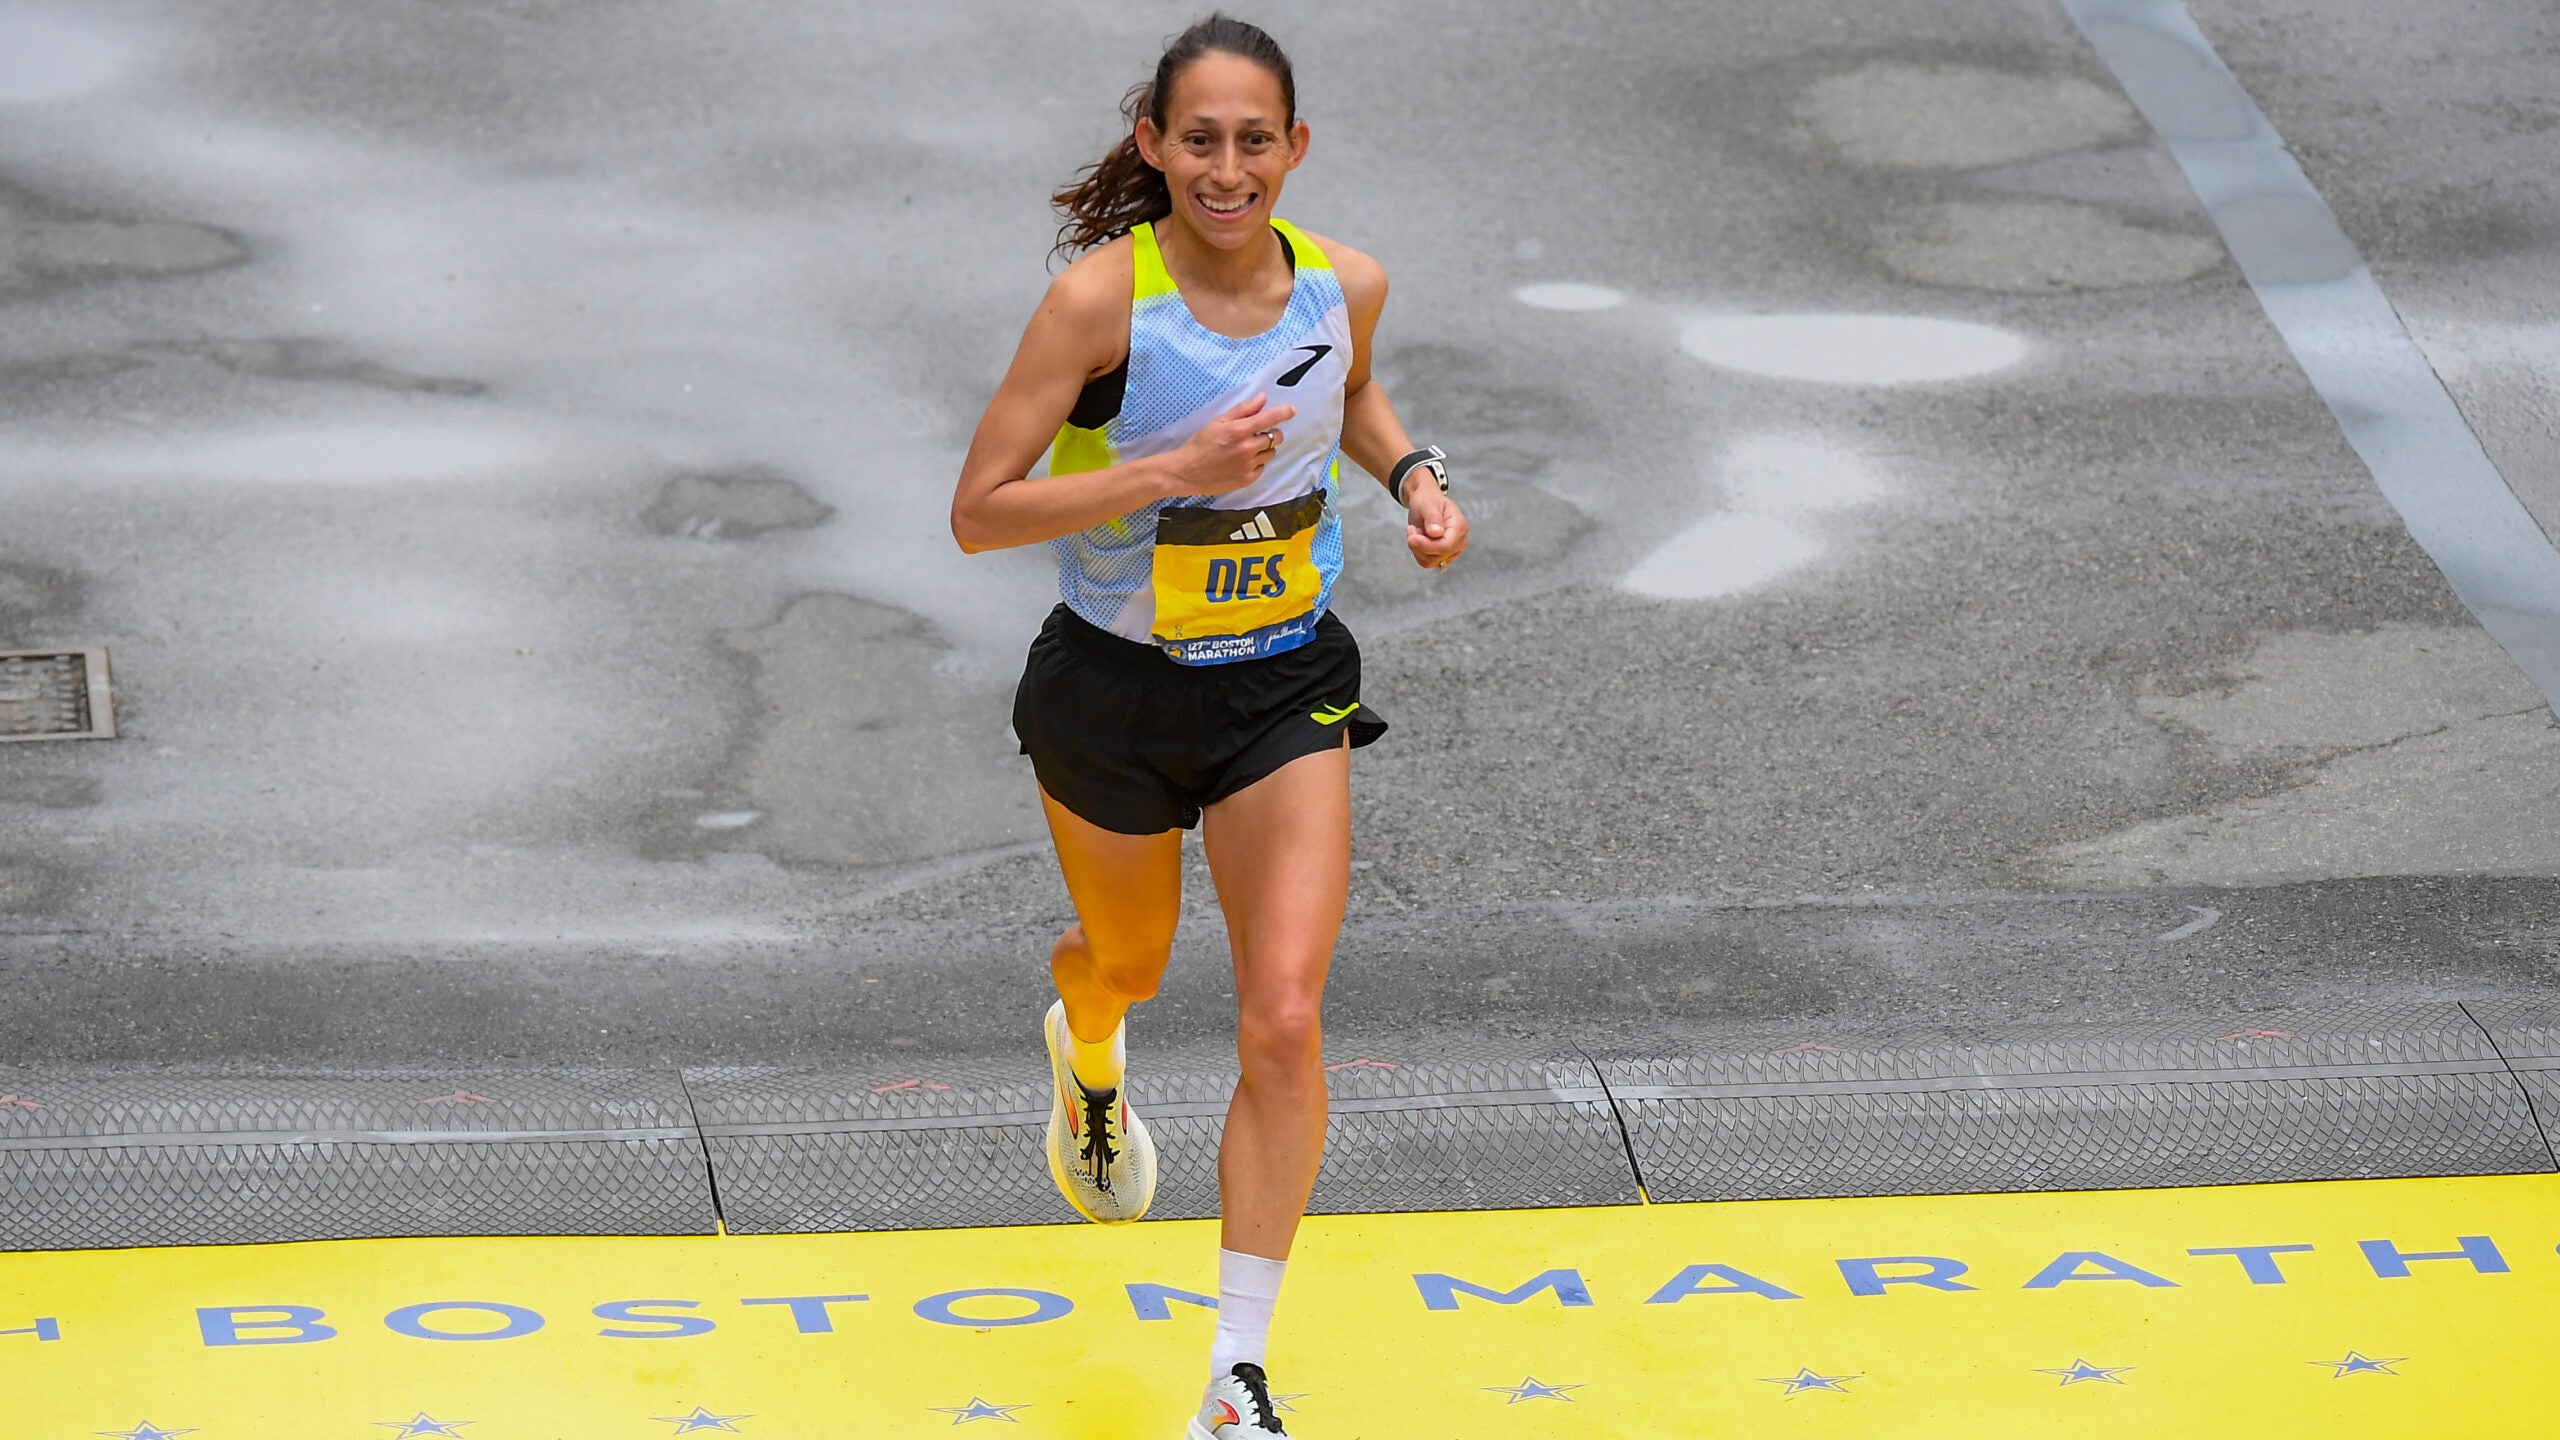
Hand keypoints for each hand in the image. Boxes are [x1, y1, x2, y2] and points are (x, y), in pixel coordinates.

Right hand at [1165, 393, 1297, 495]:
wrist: (1187, 471)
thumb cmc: (1201, 444)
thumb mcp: (1219, 421)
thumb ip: (1243, 410)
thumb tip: (1262, 399)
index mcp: (1240, 430)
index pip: (1270, 418)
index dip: (1284, 412)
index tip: (1291, 410)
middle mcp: (1247, 448)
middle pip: (1276, 437)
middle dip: (1271, 433)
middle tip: (1257, 434)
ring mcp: (1248, 465)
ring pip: (1271, 453)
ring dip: (1264, 449)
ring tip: (1245, 449)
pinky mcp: (1247, 479)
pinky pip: (1262, 467)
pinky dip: (1256, 463)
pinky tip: (1240, 461)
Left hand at [1406, 486, 1467, 568]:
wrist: (1426, 504)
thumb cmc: (1428, 501)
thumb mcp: (1428, 504)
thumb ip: (1433, 518)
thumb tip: (1436, 533)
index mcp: (1460, 526)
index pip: (1446, 546)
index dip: (1426, 545)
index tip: (1411, 537)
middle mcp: (1460, 541)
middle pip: (1438, 556)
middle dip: (1419, 545)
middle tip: (1412, 529)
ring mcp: (1452, 551)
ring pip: (1430, 562)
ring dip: (1417, 548)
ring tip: (1417, 531)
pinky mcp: (1443, 557)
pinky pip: (1426, 562)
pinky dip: (1418, 552)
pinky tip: (1419, 539)